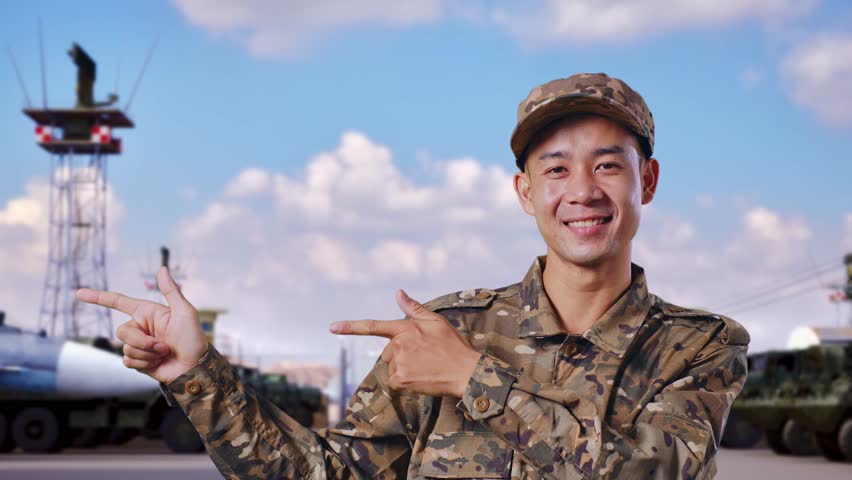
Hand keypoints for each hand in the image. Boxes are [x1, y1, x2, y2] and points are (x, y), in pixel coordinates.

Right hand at [75, 267, 208, 383]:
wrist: (195, 367)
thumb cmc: (193, 338)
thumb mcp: (185, 312)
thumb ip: (171, 291)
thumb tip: (162, 268)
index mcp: (148, 312)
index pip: (119, 302)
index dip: (98, 297)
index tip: (79, 293)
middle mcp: (141, 327)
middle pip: (122, 331)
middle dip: (142, 341)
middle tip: (164, 346)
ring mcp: (138, 345)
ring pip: (125, 348)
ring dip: (147, 354)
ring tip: (164, 354)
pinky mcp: (138, 361)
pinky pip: (127, 361)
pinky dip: (144, 363)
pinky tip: (158, 363)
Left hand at [330, 289, 480, 397]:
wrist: (465, 371)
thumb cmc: (452, 346)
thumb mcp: (436, 321)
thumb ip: (414, 308)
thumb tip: (398, 293)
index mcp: (405, 328)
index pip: (373, 326)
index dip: (350, 326)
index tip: (332, 327)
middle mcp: (398, 344)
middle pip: (390, 352)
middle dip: (404, 355)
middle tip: (427, 357)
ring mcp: (398, 362)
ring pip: (393, 367)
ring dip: (406, 368)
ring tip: (427, 367)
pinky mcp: (400, 379)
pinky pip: (396, 380)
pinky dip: (406, 381)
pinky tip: (423, 377)